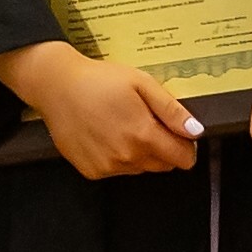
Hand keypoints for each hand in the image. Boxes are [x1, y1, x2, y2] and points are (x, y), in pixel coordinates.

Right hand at [0, 40, 199, 179]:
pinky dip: (117, 156)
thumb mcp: (142, 84)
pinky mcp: (91, 171)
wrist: (56, 86)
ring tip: (121, 124)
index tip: (177, 132)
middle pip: (163, 165)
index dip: (186, 145)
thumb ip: (171, 110)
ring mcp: (108, 167)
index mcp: (143, 135)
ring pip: (140, 168)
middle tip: (145, 121)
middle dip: (162, 147)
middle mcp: (127, 157)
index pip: (183, 158)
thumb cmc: (99, 80)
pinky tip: (105, 134)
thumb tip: (196, 131)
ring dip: (139, 152)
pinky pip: (117, 170)